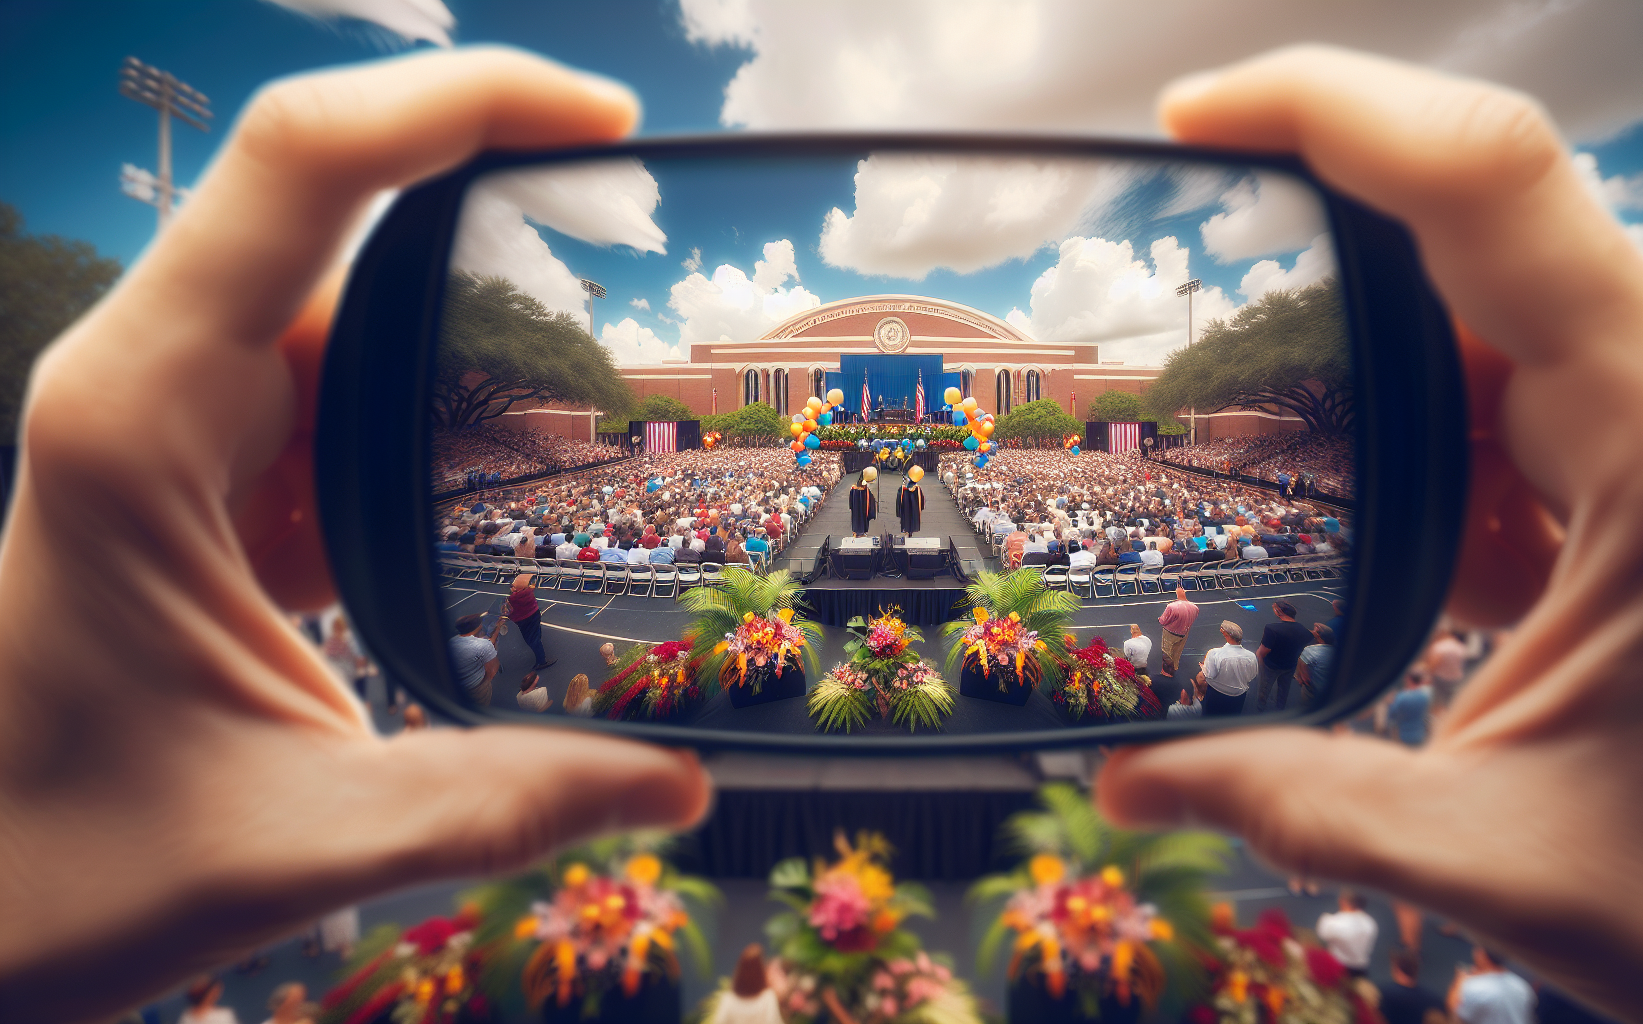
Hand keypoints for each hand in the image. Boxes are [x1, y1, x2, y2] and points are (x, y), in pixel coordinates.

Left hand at [0, 49, 709, 1023]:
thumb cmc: (57, 865)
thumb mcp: (300, 840)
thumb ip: (507, 804)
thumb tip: (678, 786)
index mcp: (140, 419)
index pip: (304, 170)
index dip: (461, 101)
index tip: (606, 124)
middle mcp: (153, 388)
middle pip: (347, 227)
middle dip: (506, 247)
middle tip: (646, 295)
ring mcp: (181, 428)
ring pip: (354, 318)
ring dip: (477, 359)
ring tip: (602, 422)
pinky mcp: (214, 480)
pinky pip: (344, 404)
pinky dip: (442, 431)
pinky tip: (516, 490)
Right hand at [1096, 47, 1642, 1020]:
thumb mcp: (1506, 858)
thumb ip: (1291, 800)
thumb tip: (1126, 780)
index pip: (1487, 185)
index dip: (1329, 108)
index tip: (1192, 118)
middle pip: (1475, 234)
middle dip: (1316, 264)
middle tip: (1181, 331)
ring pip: (1496, 319)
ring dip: (1372, 374)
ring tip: (1259, 446)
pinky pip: (1531, 403)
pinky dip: (1437, 444)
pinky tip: (1385, 526)